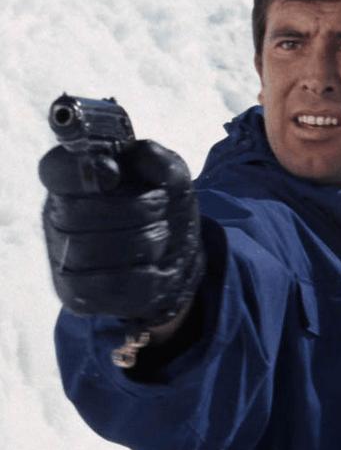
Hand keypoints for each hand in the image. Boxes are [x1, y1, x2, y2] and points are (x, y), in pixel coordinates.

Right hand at [39, 140, 204, 324]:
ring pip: (91, 251)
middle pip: (76, 213)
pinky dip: (146, 274)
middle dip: (132, 209)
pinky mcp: (80, 295)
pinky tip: (156, 265)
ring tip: (161, 233)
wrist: (176, 258)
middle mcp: (58, 219)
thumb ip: (159, 161)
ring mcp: (64, 260)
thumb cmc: (164, 210)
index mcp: (73, 181)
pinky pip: (111, 286)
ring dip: (143, 240)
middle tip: (160, 205)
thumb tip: (141, 154)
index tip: (114, 172)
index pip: (56, 170)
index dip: (82, 170)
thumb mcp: (171, 179)